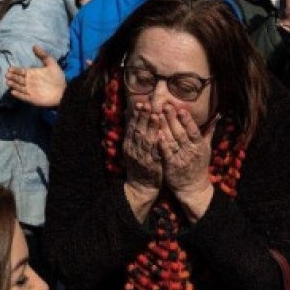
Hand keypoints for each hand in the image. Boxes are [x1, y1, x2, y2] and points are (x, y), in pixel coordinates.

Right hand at [5, 45, 66, 107]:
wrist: (64, 91)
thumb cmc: (58, 77)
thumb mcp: (51, 63)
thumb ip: (43, 54)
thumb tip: (34, 45)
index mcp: (32, 73)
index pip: (21, 71)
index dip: (15, 70)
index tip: (9, 68)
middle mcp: (30, 82)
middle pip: (18, 79)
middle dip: (12, 77)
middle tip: (7, 75)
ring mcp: (30, 91)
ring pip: (19, 87)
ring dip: (13, 85)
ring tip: (8, 82)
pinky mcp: (32, 99)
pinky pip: (24, 97)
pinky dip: (18, 95)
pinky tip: (13, 92)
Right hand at [123, 102, 163, 219]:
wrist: (141, 186)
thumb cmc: (140, 165)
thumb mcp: (133, 149)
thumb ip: (135, 135)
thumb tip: (134, 118)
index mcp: (128, 145)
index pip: (132, 127)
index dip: (136, 115)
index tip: (140, 104)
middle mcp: (133, 150)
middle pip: (138, 130)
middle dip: (142, 117)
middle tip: (147, 104)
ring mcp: (141, 157)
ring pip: (145, 140)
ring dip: (150, 127)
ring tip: (155, 115)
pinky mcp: (151, 165)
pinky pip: (154, 152)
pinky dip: (157, 143)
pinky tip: (160, 135)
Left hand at [157, 104, 216, 219]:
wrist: (193, 188)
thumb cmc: (199, 165)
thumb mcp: (206, 148)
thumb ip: (209, 131)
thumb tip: (218, 115)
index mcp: (200, 145)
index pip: (193, 130)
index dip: (187, 120)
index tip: (181, 108)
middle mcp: (191, 151)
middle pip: (181, 133)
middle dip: (173, 119)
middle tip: (165, 106)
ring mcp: (181, 158)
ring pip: (172, 141)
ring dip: (165, 128)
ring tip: (157, 115)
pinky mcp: (171, 166)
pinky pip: (166, 153)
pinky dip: (162, 144)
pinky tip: (157, 134)